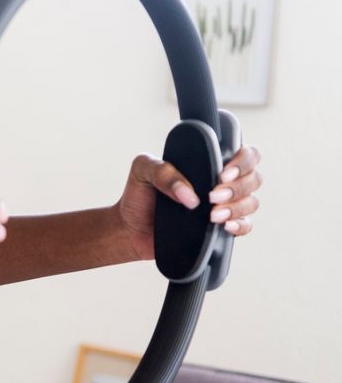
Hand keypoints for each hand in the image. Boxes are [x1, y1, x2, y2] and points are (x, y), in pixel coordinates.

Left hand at [114, 145, 262, 260]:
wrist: (129, 228)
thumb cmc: (138, 195)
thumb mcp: (142, 171)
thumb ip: (162, 171)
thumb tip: (188, 194)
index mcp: (208, 163)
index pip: (244, 154)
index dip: (242, 162)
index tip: (223, 173)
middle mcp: (221, 182)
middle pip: (253, 178)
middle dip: (237, 187)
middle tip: (212, 196)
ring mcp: (223, 205)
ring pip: (251, 202)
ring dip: (237, 207)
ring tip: (212, 214)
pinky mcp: (220, 228)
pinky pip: (245, 226)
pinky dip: (240, 225)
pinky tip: (225, 226)